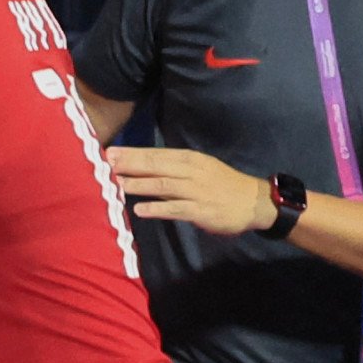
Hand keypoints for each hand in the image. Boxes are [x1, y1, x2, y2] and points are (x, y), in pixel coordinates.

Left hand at [104, 142, 275, 236]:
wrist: (255, 201)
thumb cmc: (223, 183)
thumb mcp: (200, 169)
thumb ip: (173, 169)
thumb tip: (142, 168)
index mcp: (190, 159)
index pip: (157, 154)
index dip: (132, 153)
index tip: (110, 152)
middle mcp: (192, 172)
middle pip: (156, 166)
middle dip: (130, 164)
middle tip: (107, 164)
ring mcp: (196, 191)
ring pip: (162, 185)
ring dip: (138, 185)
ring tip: (117, 185)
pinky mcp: (201, 210)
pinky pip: (175, 209)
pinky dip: (156, 209)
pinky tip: (139, 210)